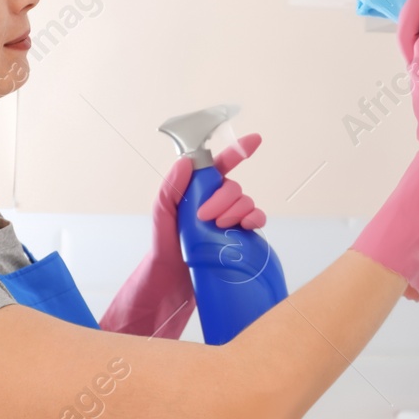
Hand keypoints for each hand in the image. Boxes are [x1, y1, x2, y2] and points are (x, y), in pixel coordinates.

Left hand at [153, 133, 266, 255]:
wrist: (174, 278)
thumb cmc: (165, 244)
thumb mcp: (162, 214)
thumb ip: (170, 188)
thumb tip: (186, 163)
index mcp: (200, 191)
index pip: (219, 166)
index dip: (237, 151)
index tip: (255, 140)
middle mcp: (218, 203)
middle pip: (233, 187)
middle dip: (223, 198)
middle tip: (205, 216)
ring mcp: (231, 219)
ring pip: (246, 202)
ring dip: (236, 210)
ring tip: (221, 226)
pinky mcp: (241, 236)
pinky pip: (257, 219)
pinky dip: (255, 219)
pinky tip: (246, 226)